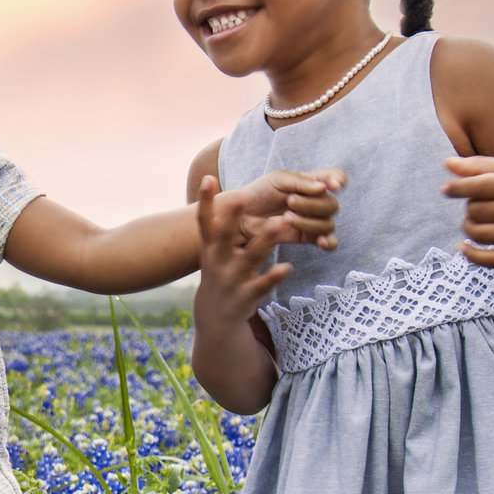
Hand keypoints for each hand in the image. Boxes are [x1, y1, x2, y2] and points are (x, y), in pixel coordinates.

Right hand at [192, 176, 297, 328]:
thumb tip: (222, 193)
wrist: (215, 315)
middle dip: (233, 216)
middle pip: (225, 235)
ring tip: (284, 221)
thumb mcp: (214, 251)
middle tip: (246, 194)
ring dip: (267, 238)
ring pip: (252, 255)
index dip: (205, 200)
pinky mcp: (247, 294)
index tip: (207, 178)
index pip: (205, 221)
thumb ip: (221, 227)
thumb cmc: (219, 273)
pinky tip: (288, 266)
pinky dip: (275, 275)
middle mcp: (218, 261)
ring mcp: (232, 278)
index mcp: (210, 248)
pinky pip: (264, 283)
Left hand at [213, 167, 342, 251]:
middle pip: (331, 204)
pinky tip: (321, 242)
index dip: (339, 180)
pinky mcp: (307, 237)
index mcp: (311, 182)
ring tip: (286, 218)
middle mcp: (316, 200)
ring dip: (309, 221)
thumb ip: (301, 181)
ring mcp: (313, 220)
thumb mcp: (277, 180)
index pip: (335, 176)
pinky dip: (329, 242)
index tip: (333, 186)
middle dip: (311, 204)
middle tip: (289, 201)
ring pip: (328, 223)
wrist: (240, 217)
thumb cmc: (258, 193)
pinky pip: (330, 242)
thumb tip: (324, 188)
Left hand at [443, 155, 493, 266]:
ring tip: (475, 220)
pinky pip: (491, 260)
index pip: (483, 186)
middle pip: (478, 211)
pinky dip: (471, 255)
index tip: (445, 190)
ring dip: (468, 227)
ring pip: (480, 234)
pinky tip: (462, 246)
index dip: (459, 188)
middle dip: (470, 206)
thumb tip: (446, 164)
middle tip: (479, 204)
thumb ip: (479, 166)